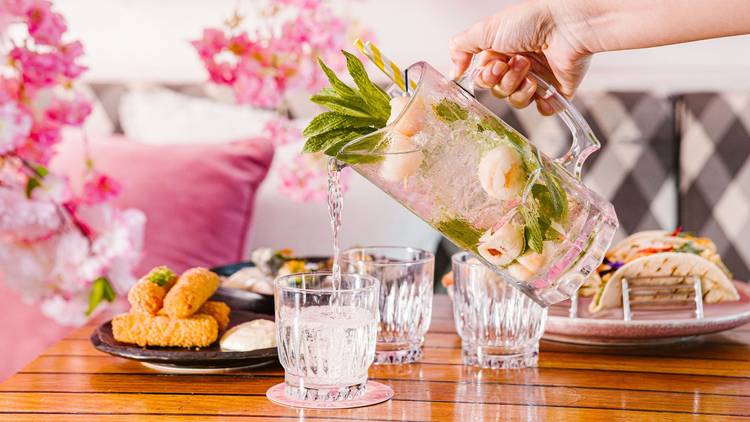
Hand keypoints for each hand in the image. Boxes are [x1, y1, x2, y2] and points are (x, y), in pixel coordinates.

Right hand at [449, 0, 592, 114]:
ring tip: (529, 66)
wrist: (567, 25)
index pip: (484, 78)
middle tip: (514, 62)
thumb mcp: (485, 29)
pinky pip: (541, 110)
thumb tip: (452, 72)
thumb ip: (461, 48)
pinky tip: (541, 84)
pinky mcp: (556, 92)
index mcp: (502, 52)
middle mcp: (518, 66)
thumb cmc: (531, 21)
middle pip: (498, 91)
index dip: (486, 77)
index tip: (493, 65)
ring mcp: (538, 80)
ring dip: (518, 86)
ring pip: (516, 102)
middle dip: (504, 80)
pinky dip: (539, 100)